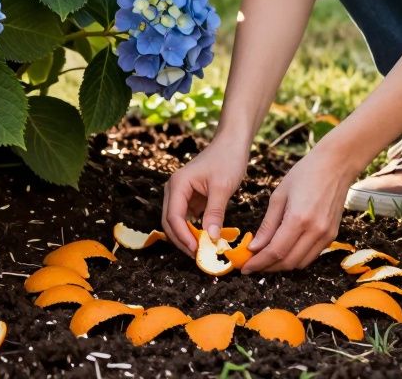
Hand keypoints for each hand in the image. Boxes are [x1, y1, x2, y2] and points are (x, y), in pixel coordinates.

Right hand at [161, 136, 249, 255]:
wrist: (232, 144)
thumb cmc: (227, 160)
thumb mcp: (222, 187)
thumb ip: (215, 213)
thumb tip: (211, 238)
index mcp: (177, 185)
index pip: (173, 217)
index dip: (183, 237)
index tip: (197, 251)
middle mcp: (174, 190)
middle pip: (169, 222)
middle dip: (182, 241)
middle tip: (199, 257)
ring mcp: (180, 194)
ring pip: (176, 222)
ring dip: (186, 237)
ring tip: (202, 251)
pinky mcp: (189, 198)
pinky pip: (186, 219)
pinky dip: (193, 231)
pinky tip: (205, 240)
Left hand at [241, 138, 361, 273]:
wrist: (336, 165)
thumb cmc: (304, 174)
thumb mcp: (279, 196)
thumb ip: (267, 225)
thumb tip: (254, 247)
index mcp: (298, 219)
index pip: (275, 251)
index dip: (258, 263)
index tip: (244, 268)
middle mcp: (315, 231)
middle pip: (287, 262)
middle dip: (267, 267)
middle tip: (251, 265)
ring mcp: (326, 235)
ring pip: (300, 263)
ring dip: (281, 265)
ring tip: (265, 260)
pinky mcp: (332, 236)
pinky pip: (311, 256)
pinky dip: (296, 258)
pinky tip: (284, 251)